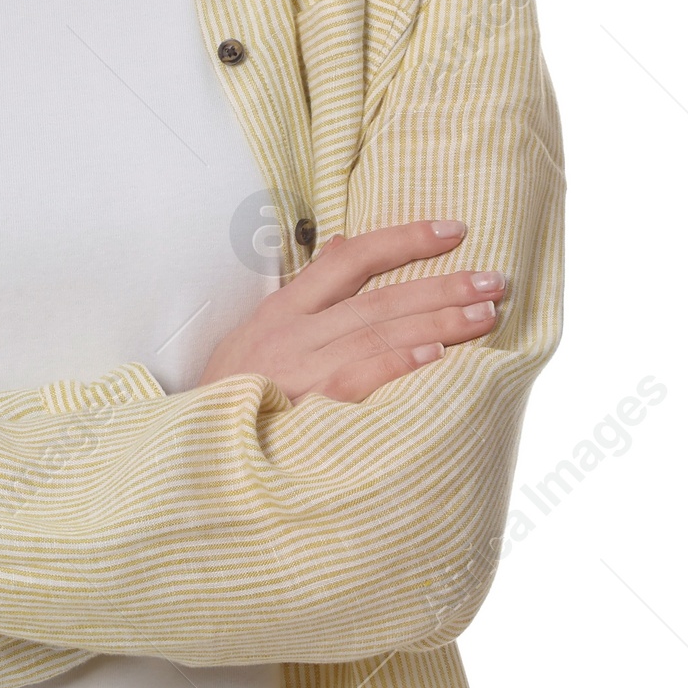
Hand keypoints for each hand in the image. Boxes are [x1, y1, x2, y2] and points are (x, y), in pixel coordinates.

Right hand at [195, 219, 506, 403]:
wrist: (192, 457)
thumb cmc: (231, 399)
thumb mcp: (256, 336)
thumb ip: (303, 297)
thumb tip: (341, 247)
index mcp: (284, 310)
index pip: (350, 258)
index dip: (404, 240)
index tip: (454, 230)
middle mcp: (292, 332)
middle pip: (378, 297)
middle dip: (442, 285)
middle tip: (496, 281)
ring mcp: (296, 370)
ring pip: (377, 333)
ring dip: (437, 323)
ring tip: (485, 315)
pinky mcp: (302, 410)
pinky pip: (356, 379)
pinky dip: (395, 365)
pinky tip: (435, 359)